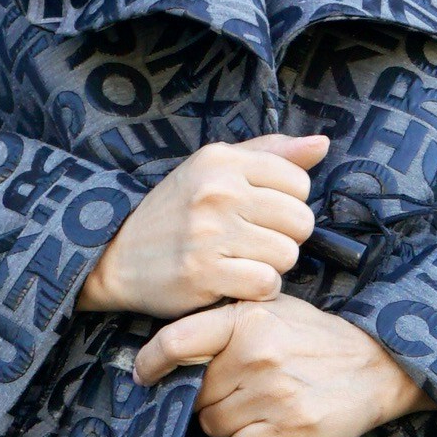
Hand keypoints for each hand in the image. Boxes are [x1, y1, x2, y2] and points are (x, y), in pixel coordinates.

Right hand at [78, 132, 328, 317]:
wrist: (114, 256)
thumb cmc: (174, 212)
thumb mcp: (213, 169)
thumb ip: (269, 153)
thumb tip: (322, 145)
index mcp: (222, 160)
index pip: (299, 183)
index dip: (288, 204)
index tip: (260, 214)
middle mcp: (217, 192)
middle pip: (300, 222)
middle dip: (284, 238)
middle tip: (253, 243)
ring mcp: (209, 234)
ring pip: (287, 256)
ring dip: (271, 267)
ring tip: (243, 262)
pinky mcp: (203, 274)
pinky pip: (266, 284)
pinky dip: (257, 290)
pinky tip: (236, 283)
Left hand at [133, 294, 426, 436]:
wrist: (381, 365)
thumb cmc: (317, 338)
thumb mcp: (274, 309)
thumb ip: (225, 321)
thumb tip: (168, 346)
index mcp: (246, 319)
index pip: (176, 342)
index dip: (151, 362)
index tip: (143, 375)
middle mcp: (257, 355)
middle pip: (196, 395)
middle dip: (210, 399)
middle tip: (241, 391)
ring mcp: (275, 394)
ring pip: (216, 426)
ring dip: (232, 424)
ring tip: (264, 406)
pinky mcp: (292, 428)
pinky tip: (275, 426)